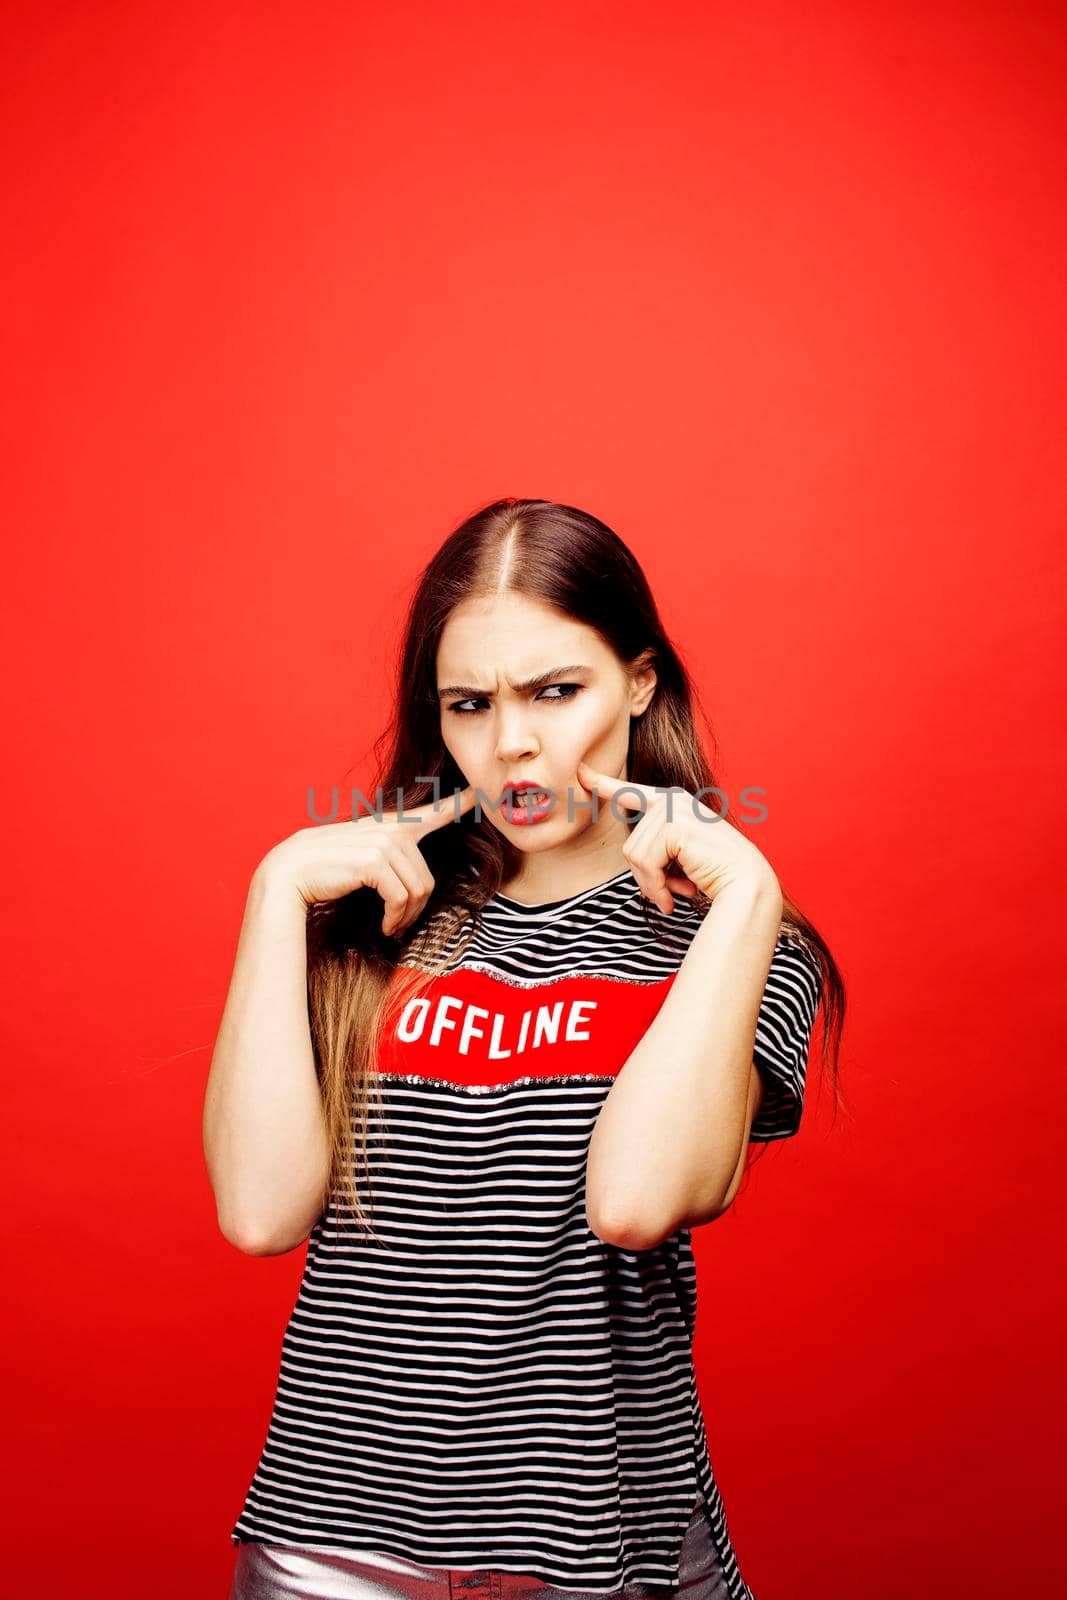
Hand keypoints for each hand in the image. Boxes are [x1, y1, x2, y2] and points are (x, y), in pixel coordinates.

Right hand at [257, 784, 478, 936]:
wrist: (287, 876)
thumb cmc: (323, 873)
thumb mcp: (360, 858)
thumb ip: (387, 858)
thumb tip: (413, 883)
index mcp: (390, 826)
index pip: (433, 812)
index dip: (460, 803)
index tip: (483, 793)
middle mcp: (391, 829)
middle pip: (426, 879)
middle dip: (415, 910)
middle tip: (396, 924)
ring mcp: (383, 842)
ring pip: (418, 892)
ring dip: (405, 918)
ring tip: (389, 926)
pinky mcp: (375, 861)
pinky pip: (401, 899)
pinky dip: (395, 919)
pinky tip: (384, 926)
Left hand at [575, 761, 778, 915]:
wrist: (746, 884)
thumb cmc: (715, 874)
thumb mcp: (679, 856)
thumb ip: (656, 847)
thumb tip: (632, 854)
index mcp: (673, 804)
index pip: (631, 792)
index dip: (603, 784)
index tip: (580, 772)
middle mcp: (672, 800)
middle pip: (630, 845)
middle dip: (647, 877)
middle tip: (671, 892)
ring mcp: (673, 810)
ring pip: (635, 856)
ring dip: (654, 884)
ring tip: (678, 892)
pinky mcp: (673, 825)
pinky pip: (645, 864)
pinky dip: (658, 887)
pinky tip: (678, 895)